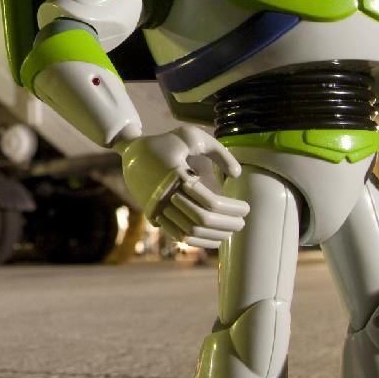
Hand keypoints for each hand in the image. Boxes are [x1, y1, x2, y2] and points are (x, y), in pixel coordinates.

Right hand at [117, 126, 249, 247]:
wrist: (132, 155)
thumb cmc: (167, 143)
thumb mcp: (192, 136)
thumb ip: (218, 152)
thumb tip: (236, 175)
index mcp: (176, 175)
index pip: (210, 202)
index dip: (231, 209)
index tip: (246, 207)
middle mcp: (165, 195)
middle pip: (202, 220)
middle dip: (226, 224)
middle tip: (243, 222)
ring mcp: (158, 209)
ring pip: (191, 232)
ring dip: (215, 235)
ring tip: (231, 230)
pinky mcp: (155, 216)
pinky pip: (178, 236)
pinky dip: (199, 241)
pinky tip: (215, 239)